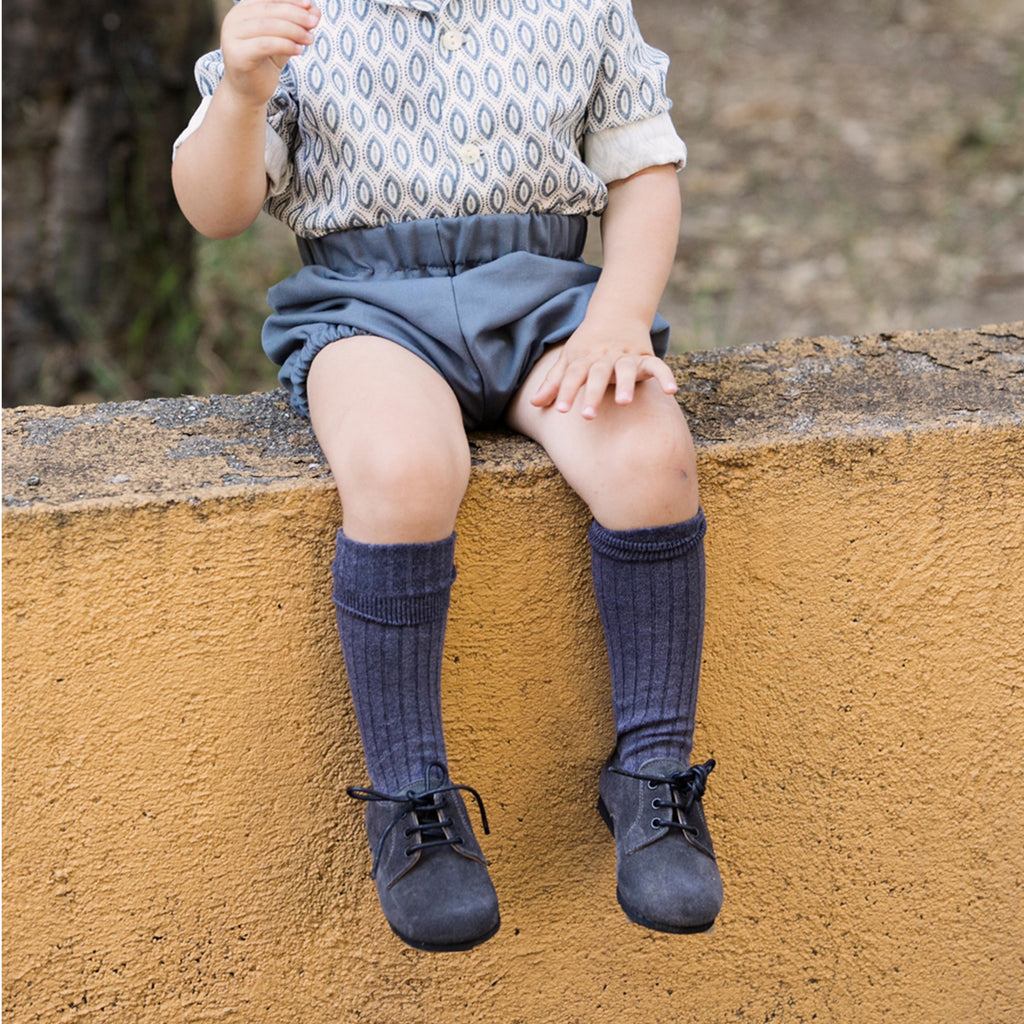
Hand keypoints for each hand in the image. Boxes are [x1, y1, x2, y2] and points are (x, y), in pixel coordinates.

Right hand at [221, 0, 320, 106]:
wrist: (248, 92)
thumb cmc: (265, 64)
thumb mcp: (284, 40)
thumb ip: (296, 25)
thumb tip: (315, 10)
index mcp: (243, 10)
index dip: (290, 0)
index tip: (309, 5)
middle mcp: (234, 19)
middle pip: (270, 10)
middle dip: (295, 15)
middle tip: (314, 22)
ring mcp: (232, 36)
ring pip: (268, 26)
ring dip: (294, 30)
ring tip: (310, 38)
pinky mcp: (237, 54)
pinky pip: (265, 45)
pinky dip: (285, 45)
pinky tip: (299, 50)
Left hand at [529, 315, 677, 419]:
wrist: (616, 314)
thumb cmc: (587, 346)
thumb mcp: (569, 361)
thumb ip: (554, 383)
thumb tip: (533, 405)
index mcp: (583, 359)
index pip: (572, 376)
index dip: (567, 392)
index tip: (561, 410)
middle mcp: (604, 357)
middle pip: (598, 375)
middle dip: (593, 394)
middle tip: (588, 416)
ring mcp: (626, 357)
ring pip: (626, 370)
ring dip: (626, 384)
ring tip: (624, 402)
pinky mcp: (645, 357)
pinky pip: (658, 366)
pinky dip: (665, 376)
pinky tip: (672, 391)